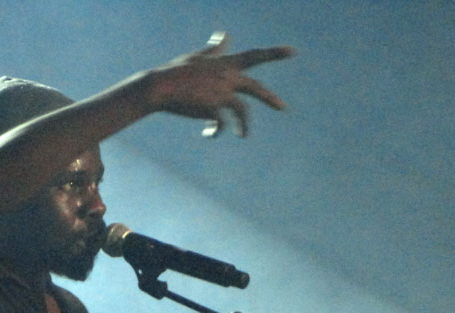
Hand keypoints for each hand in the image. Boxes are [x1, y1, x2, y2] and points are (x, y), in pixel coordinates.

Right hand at [146, 32, 294, 137]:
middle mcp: (227, 77)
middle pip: (256, 87)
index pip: (254, 56)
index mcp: (226, 64)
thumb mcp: (198, 58)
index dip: (274, 53)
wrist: (161, 87)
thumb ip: (215, 50)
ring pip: (242, 111)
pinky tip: (209, 134)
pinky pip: (221, 124)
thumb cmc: (177, 72)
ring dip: (244, 125)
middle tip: (284, 108)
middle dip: (271, 98)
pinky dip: (216, 130)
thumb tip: (225, 34)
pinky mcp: (213, 108)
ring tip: (244, 135)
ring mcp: (221, 92)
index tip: (293, 52)